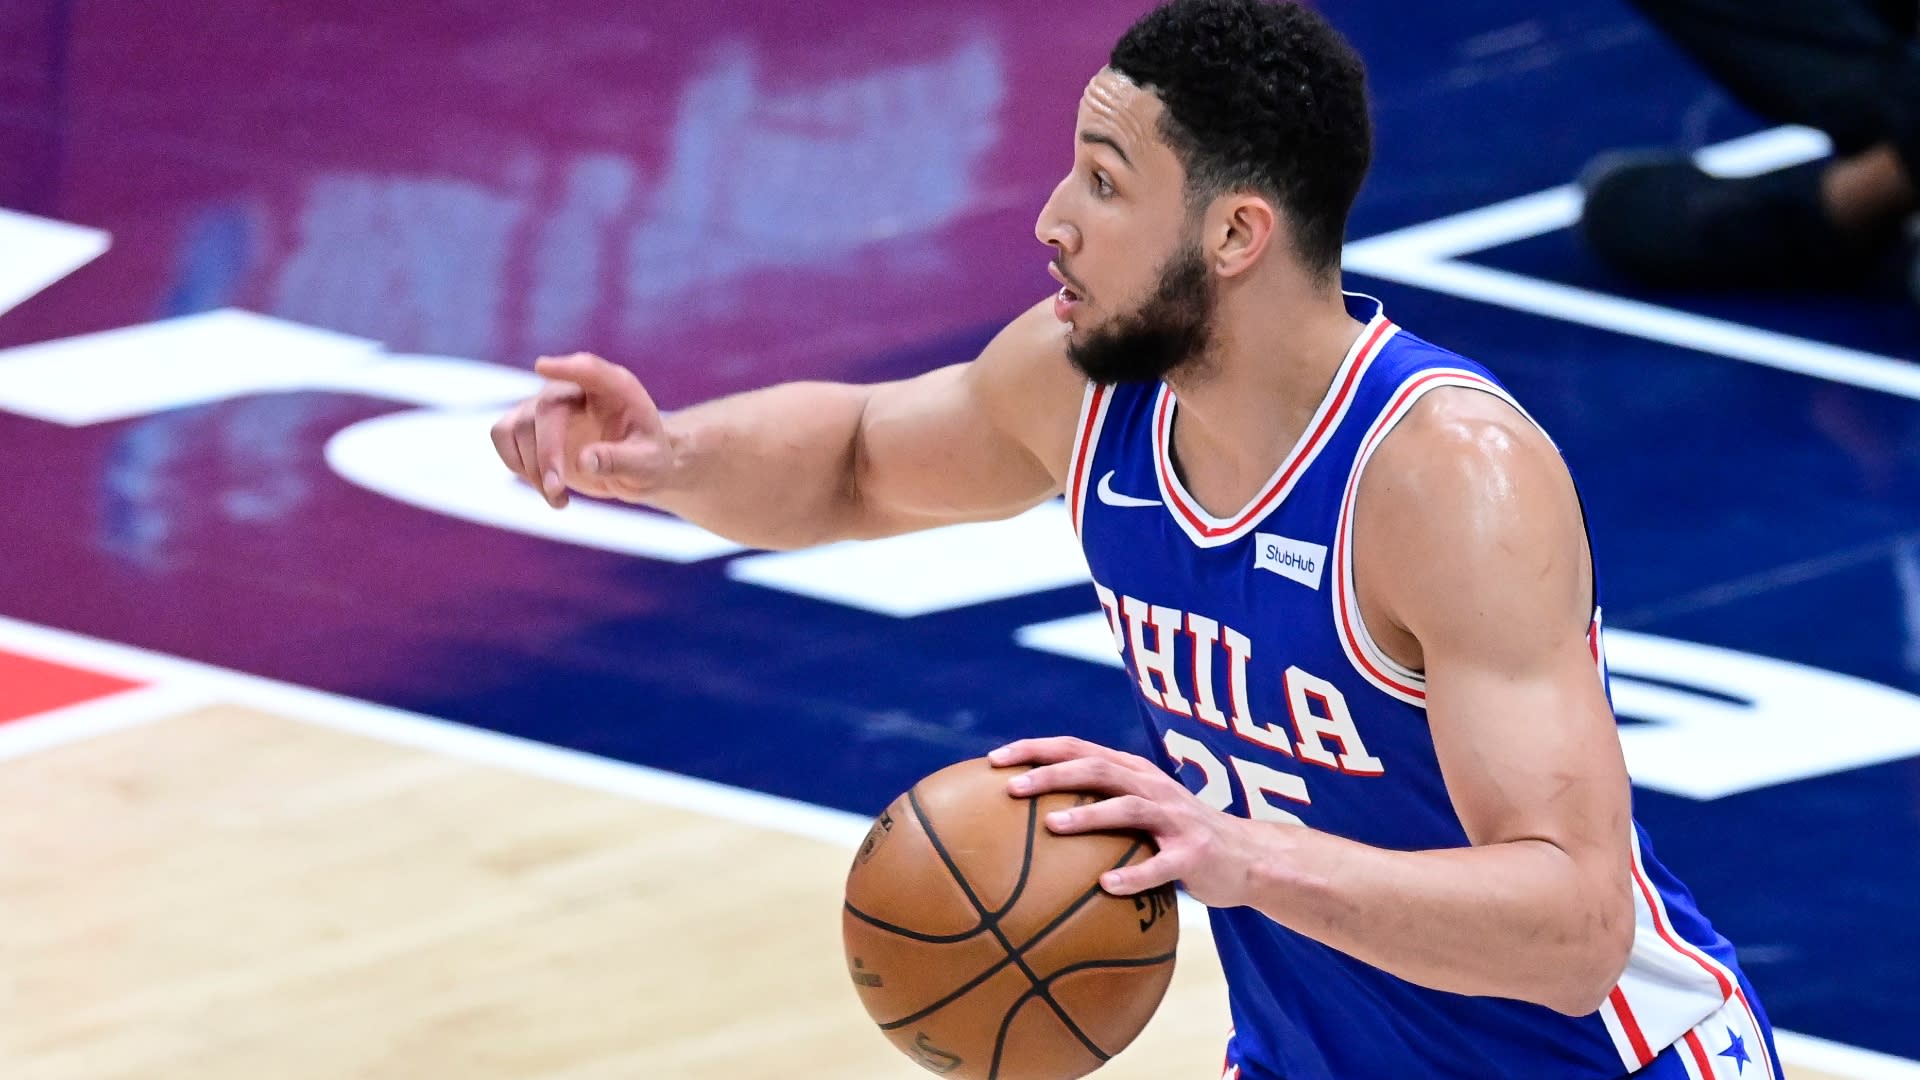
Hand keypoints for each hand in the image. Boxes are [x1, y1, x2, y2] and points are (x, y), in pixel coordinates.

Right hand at [489, 353, 670, 508]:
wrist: (634, 468)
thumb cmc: (647, 460)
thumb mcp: (648, 465)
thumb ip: (621, 460)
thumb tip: (585, 461)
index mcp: (616, 388)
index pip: (589, 368)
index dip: (567, 368)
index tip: (542, 367)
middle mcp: (578, 389)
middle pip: (546, 409)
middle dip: (546, 453)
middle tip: (556, 490)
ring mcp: (549, 403)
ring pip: (518, 425)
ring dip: (530, 467)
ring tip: (558, 498)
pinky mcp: (530, 423)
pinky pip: (503, 435)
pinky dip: (516, 465)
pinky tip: (545, 488)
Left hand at [989, 736, 1267, 907]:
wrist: (1247, 857)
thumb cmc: (1177, 837)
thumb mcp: (1139, 813)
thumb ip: (1097, 809)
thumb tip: (1026, 828)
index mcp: (1133, 774)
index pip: (1077, 749)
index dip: (1036, 750)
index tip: (993, 760)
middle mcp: (1152, 787)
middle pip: (1097, 768)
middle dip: (1052, 773)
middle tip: (1011, 787)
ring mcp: (1176, 819)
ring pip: (1128, 808)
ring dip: (1089, 815)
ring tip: (1052, 826)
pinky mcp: (1194, 855)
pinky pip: (1161, 866)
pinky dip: (1134, 875)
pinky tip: (1106, 886)